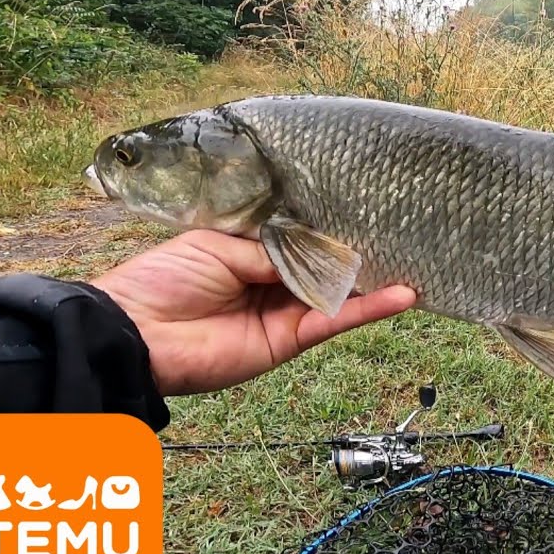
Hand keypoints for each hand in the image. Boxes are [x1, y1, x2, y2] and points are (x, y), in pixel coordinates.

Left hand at [90, 230, 416, 395]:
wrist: (136, 333)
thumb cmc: (163, 279)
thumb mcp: (220, 245)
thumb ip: (275, 249)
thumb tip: (322, 249)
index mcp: (249, 253)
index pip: (301, 239)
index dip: (331, 229)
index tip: (368, 212)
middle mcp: (270, 283)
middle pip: (325, 267)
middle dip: (360, 254)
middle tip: (405, 235)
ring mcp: (282, 313)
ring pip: (337, 295)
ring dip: (376, 282)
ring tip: (417, 263)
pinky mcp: (288, 341)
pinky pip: (334, 322)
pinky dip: (369, 310)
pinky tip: (402, 295)